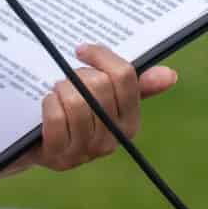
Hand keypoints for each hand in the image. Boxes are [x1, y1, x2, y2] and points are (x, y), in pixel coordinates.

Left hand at [8, 44, 178, 175]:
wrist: (37, 145)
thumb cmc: (75, 112)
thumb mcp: (105, 97)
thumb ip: (135, 85)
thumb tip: (170, 74)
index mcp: (130, 122)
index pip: (124, 77)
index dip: (101, 56)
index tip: (82, 51)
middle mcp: (113, 140)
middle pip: (99, 86)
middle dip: (77, 75)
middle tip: (67, 80)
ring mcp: (87, 152)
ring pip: (76, 102)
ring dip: (60, 90)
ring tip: (56, 93)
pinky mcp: (60, 158)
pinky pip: (57, 119)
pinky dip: (49, 105)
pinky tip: (48, 105)